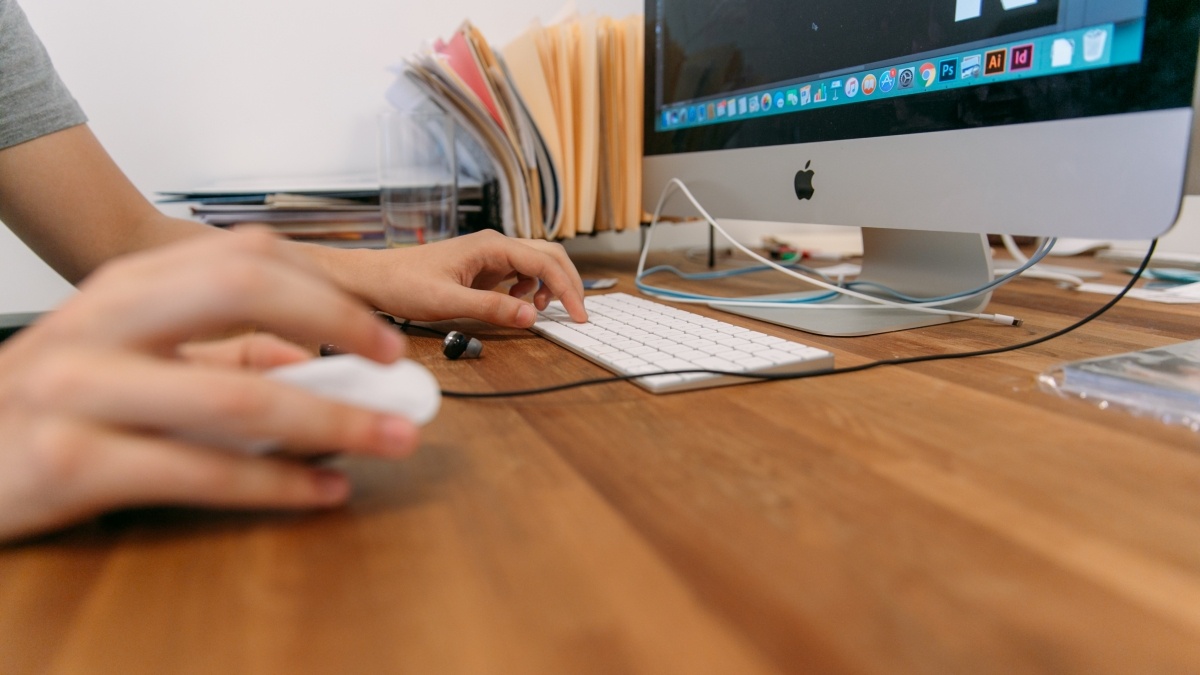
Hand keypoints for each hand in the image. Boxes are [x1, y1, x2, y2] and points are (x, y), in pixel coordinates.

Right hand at [0, 230, 418, 542]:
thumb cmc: (48, 407)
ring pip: (231, 392)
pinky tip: (321, 491)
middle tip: (396, 366)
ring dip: (331, 418)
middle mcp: (98, 322)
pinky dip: (276, 483)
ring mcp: (78, 389)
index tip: (381, 331)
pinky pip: (198, 471)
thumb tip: (311, 360)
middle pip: (238, 289)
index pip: (241, 256)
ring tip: (389, 437)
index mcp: (122, 289)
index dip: (324, 290)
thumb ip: (215, 354)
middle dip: (336, 324)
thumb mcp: (124, 358)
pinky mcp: (67, 462)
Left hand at [331, 230, 588, 326]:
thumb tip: (531, 315)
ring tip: (540, 310)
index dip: (567, 289)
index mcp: (490, 246)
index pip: (545, 262)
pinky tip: (518, 303)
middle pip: (548, 255)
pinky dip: (530, 288)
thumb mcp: (448, 302)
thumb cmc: (403, 284)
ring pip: (536, 263)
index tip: (579, 316)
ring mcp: (489, 255)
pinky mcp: (482, 267)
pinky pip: (519, 272)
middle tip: (577, 313)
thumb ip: (492, 308)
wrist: (374, 279)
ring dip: (549, 285)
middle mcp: (494, 244)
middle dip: (568, 283)